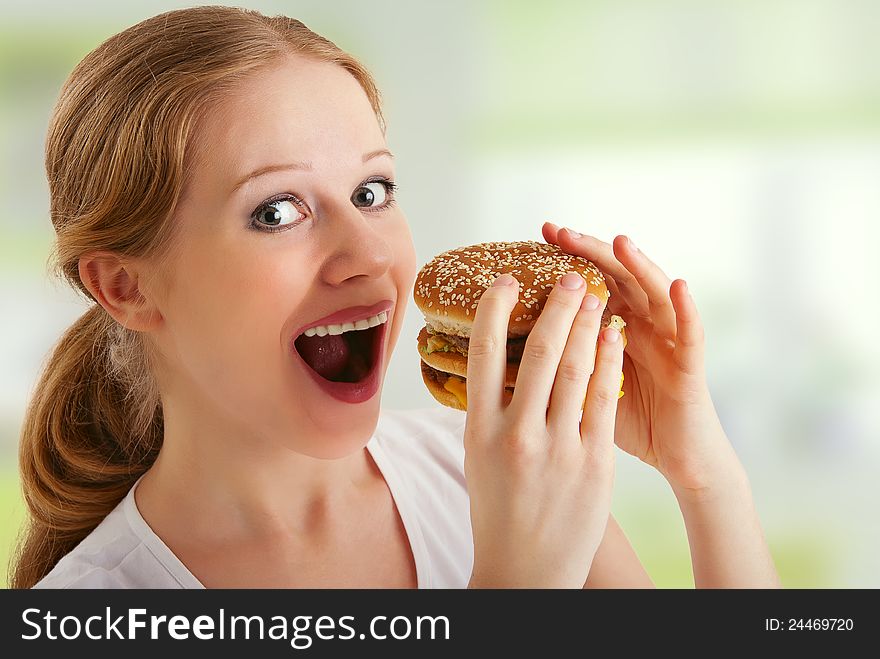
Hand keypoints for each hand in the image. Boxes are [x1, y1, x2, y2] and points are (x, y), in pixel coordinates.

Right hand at [464, 269, 624, 587]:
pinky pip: (603, 401)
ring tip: (594, 295)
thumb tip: (500, 362)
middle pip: (537, 354)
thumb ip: (492, 411)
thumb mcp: (479, 458)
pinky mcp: (594, 464)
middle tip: (569, 276)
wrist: (525, 569)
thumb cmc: (498, 509)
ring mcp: (558, 450)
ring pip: (574, 371)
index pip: (482, 355)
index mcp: (479, 431)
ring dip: (587, 325)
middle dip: (556, 308)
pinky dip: (608, 362)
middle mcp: (516, 435)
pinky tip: (613, 336)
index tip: (507, 280)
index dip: (494, 310)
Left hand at [541, 222, 744, 498]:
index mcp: (613, 327)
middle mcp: (642, 326)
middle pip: (618, 278)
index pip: (590, 282)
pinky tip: (678, 285)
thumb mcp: (583, 386)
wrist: (674, 458)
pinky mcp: (691, 367)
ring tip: (620, 242)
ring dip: (640, 266)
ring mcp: (668, 342)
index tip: (538, 237)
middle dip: (592, 252)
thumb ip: (560, 362)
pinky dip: (687, 309)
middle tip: (562, 232)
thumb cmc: (626, 422)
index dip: (567, 259)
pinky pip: (693, 334)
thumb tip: (509, 352)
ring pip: (656, 295)